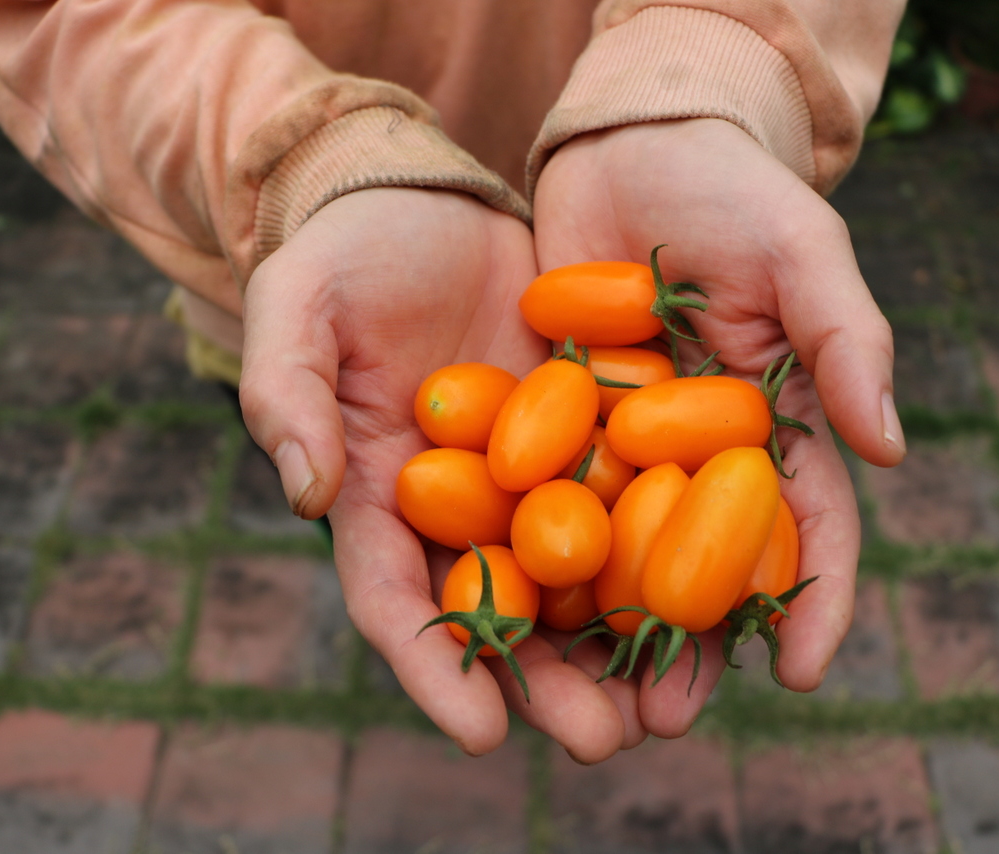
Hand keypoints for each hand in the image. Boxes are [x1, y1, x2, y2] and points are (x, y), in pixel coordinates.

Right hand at [238, 188, 644, 761]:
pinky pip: (627, 502)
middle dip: (546, 683)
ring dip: (616, 646)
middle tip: (603, 739)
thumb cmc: (343, 255)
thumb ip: (286, 393)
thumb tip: (305, 492)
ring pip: (573, 580)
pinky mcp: (587, 434)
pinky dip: (662, 552)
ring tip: (668, 705)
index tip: (479, 733)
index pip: (396, 599)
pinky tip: (713, 597)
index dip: (434, 667)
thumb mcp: (298, 308)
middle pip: (500, 613)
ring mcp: (528, 475)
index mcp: (379, 495)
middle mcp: (459, 506)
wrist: (424, 204)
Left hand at [533, 119, 905, 733]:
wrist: (631, 144)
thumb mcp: (802, 252)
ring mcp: (620, 445)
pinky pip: (542, 498)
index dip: (813, 600)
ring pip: (616, 553)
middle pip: (700, 567)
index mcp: (770, 428)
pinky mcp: (550, 423)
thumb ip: (848, 340)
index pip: (805, 529)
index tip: (803, 670)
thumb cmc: (733, 192)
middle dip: (690, 645)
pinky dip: (530, 555)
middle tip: (667, 720)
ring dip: (603, 629)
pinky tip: (510, 612)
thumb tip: (893, 449)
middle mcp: (694, 454)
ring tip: (586, 700)